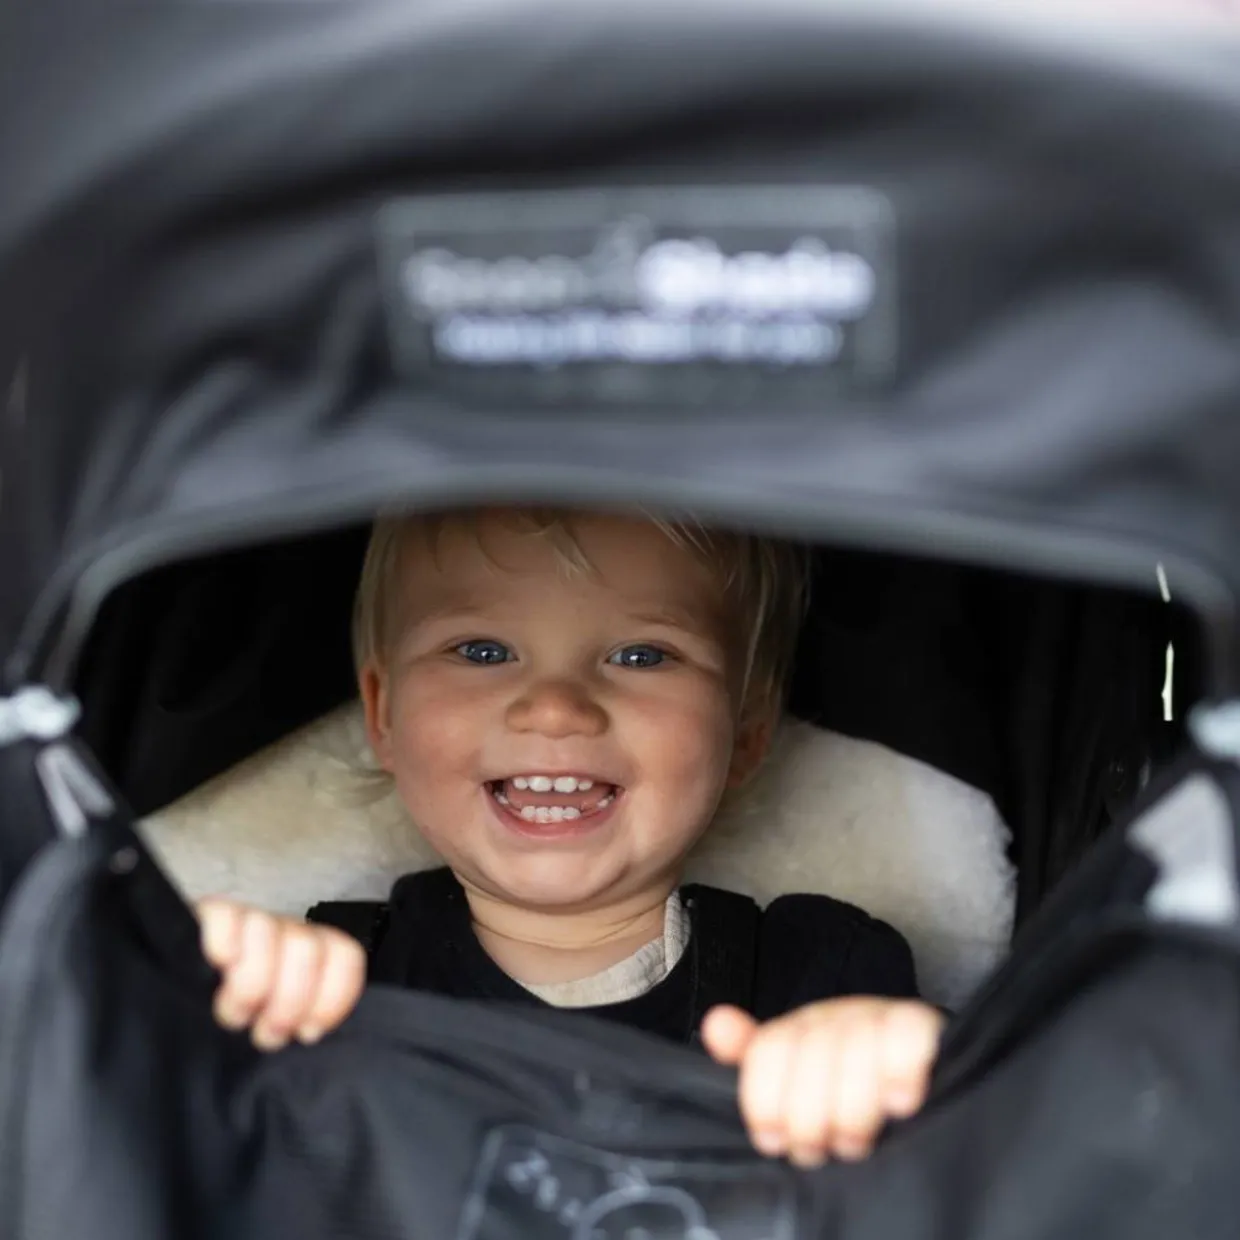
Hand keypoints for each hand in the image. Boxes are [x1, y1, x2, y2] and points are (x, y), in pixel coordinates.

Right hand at [196, 898, 366, 1050]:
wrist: (180, 998)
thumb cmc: (239, 1019)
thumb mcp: (275, 1027)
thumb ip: (302, 1024)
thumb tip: (311, 1034)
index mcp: (314, 953)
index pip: (345, 956)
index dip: (332, 998)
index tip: (309, 1032)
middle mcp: (286, 931)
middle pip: (307, 949)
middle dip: (288, 1002)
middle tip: (266, 1033)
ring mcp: (249, 919)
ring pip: (267, 934)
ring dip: (250, 986)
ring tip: (236, 1015)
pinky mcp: (208, 916)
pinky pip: (224, 916)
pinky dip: (223, 943)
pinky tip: (218, 967)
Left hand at [701, 998, 943, 1166]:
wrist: (917, 1073)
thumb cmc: (846, 1089)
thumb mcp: (795, 1084)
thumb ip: (752, 1060)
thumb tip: (715, 1023)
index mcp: (798, 1029)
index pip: (769, 1048)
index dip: (765, 1100)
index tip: (772, 1140)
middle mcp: (835, 1016)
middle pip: (811, 1052)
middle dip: (809, 1115)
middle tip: (817, 1150)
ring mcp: (878, 1017)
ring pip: (856, 1047)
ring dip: (853, 1106)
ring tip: (854, 1141)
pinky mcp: (923, 1025)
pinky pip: (909, 1035)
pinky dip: (901, 1070)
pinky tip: (899, 1103)